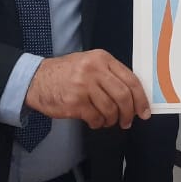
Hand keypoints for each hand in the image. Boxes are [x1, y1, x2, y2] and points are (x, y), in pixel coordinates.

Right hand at [24, 50, 149, 129]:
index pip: (131, 79)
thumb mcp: (90, 63)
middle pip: (123, 96)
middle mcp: (94, 70)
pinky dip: (98, 123)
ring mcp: (83, 86)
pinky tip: (95, 121)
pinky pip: (96, 118)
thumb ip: (110, 74)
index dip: (141, 99)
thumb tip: (134, 97)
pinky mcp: (74, 102)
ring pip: (110, 109)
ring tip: (107, 121)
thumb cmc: (66, 73)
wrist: (36, 79)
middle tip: (127, 121)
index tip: (144, 111)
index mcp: (102, 58)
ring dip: (111, 120)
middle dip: (129, 113)